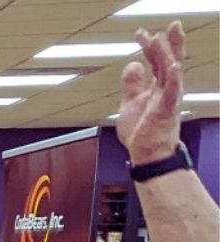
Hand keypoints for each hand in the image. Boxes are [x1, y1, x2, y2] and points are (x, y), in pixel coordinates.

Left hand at [116, 22, 185, 165]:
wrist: (145, 154)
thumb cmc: (141, 131)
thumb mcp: (131, 102)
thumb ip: (132, 83)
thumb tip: (133, 63)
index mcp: (157, 86)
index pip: (156, 61)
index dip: (150, 46)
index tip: (141, 33)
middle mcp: (166, 89)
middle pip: (169, 61)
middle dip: (169, 42)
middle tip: (171, 24)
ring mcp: (168, 99)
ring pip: (171, 71)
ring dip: (168, 54)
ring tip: (166, 37)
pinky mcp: (166, 110)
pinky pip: (172, 92)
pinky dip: (173, 78)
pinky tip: (173, 66)